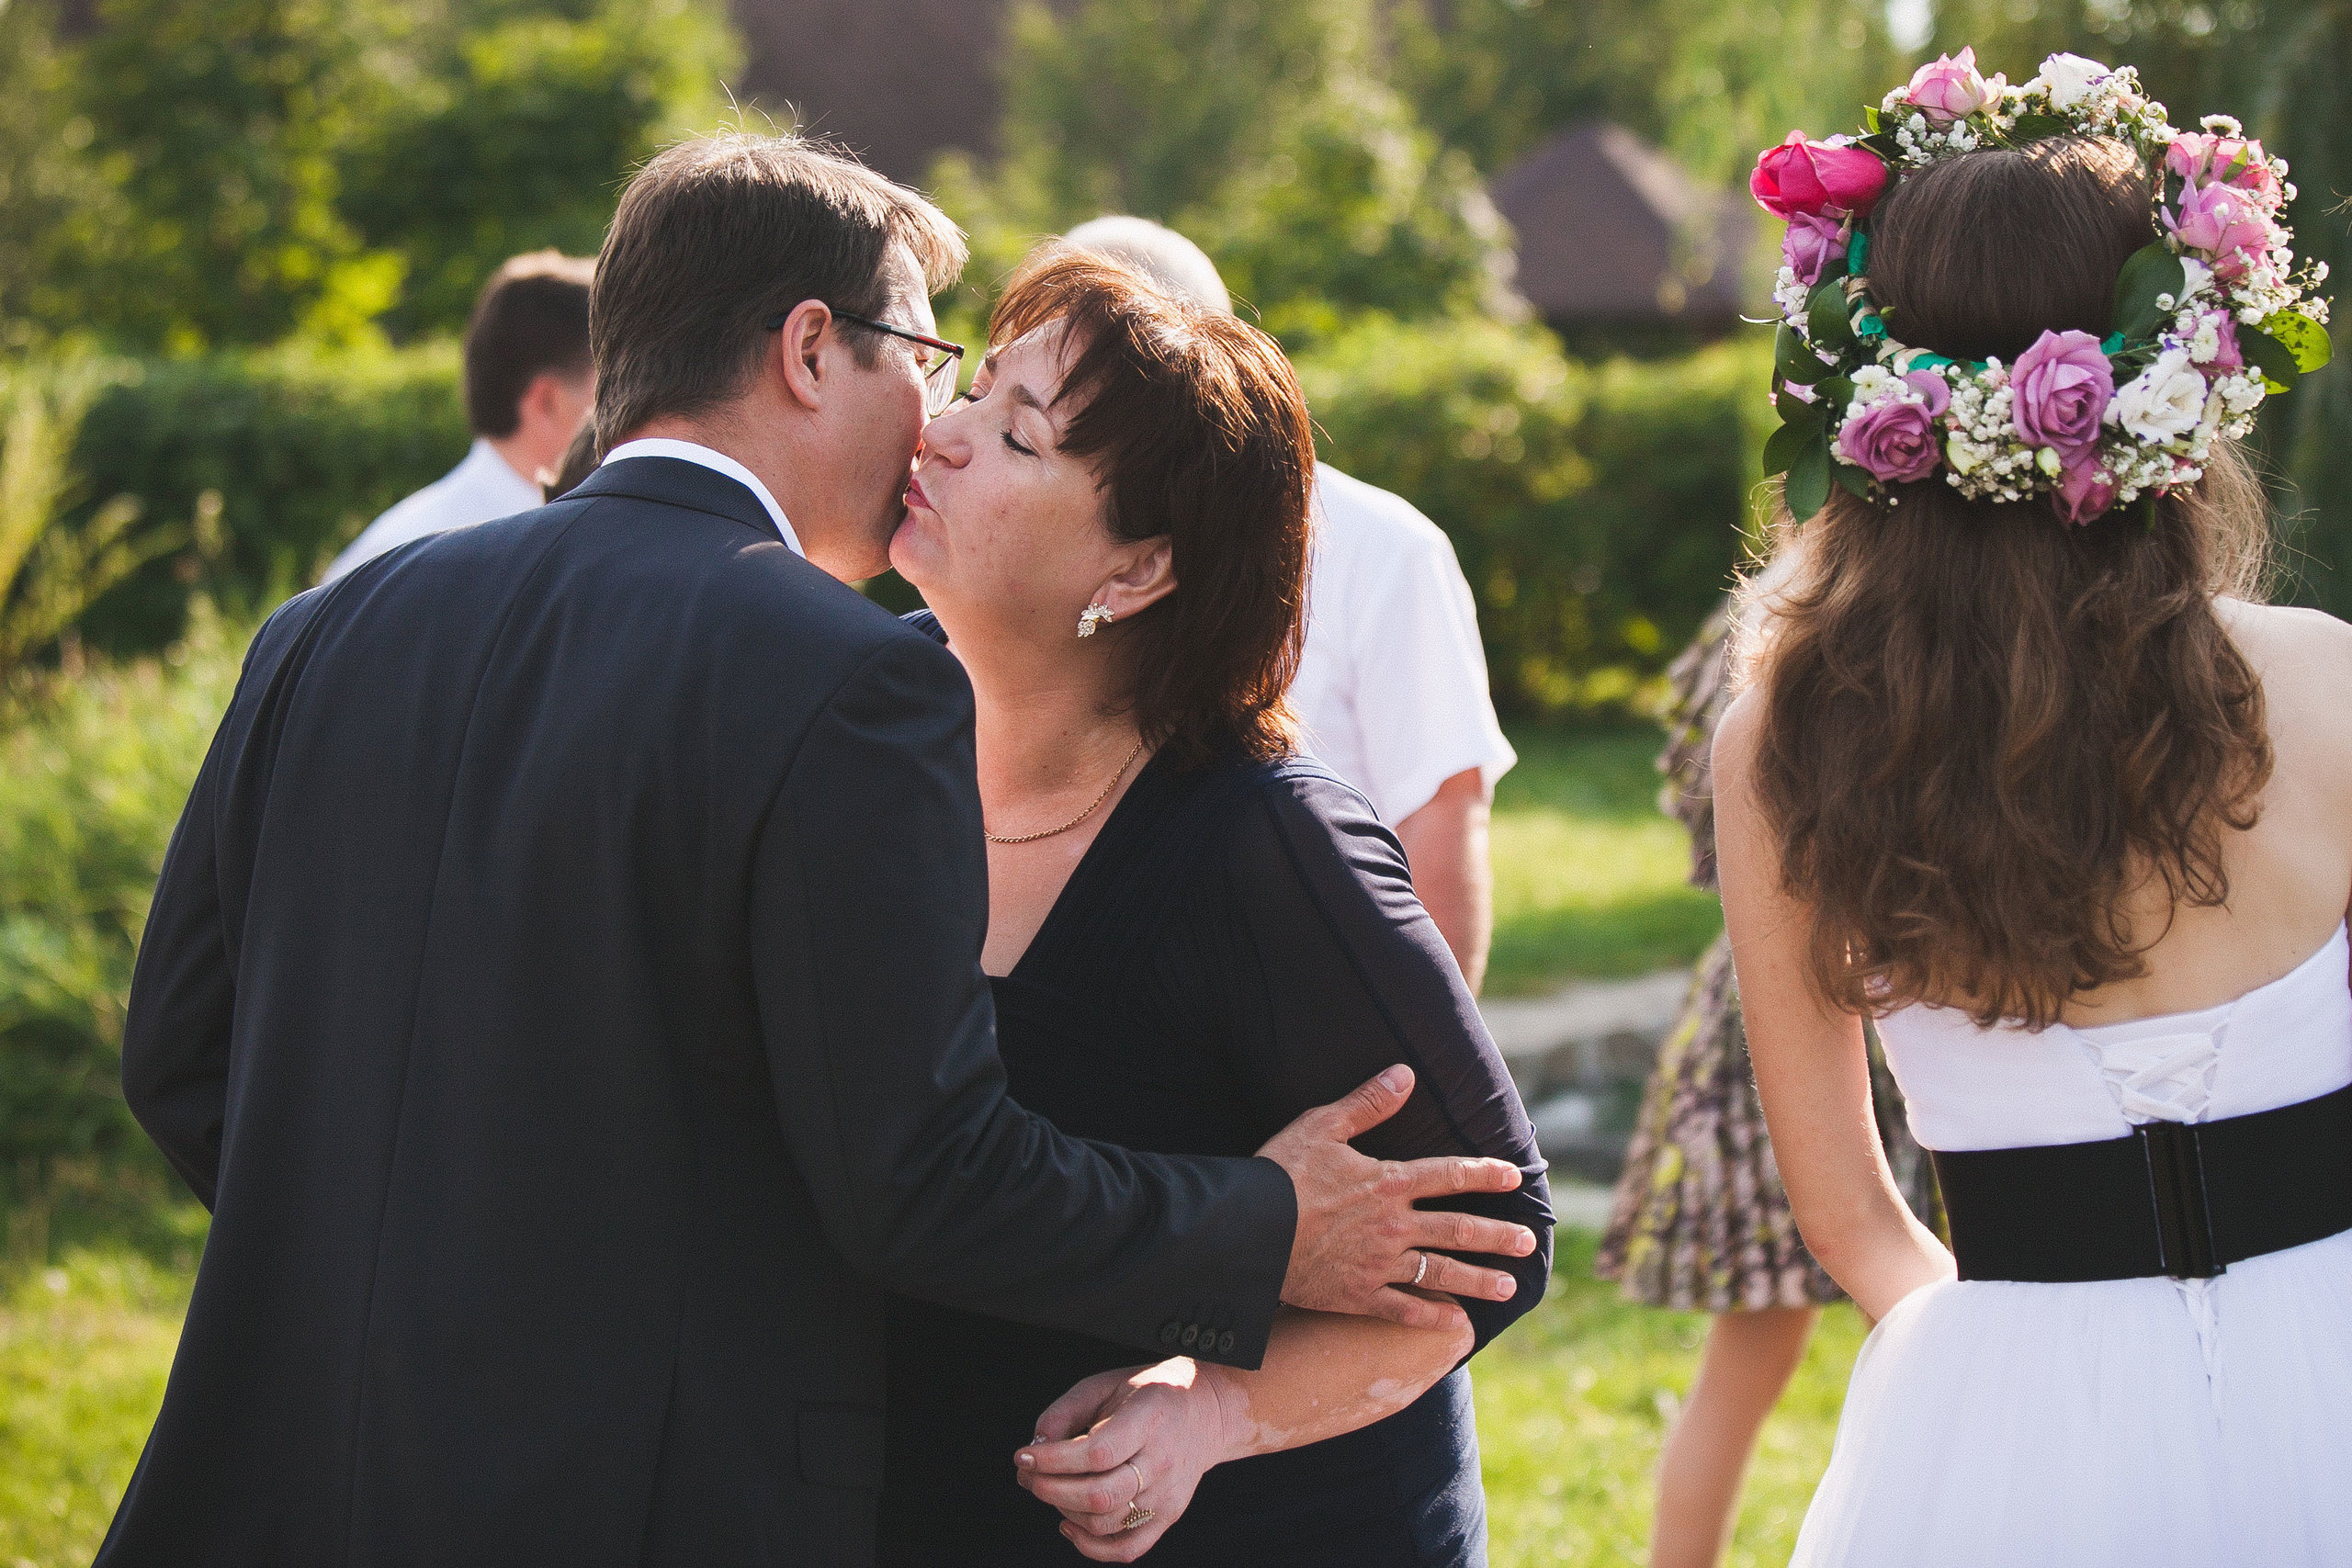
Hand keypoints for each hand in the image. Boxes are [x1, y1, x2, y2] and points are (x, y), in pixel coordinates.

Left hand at [1014, 1358, 1236, 1562]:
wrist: (1206, 1411)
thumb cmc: (1149, 1395)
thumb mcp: (1106, 1384)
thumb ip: (1066, 1410)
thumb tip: (1037, 1446)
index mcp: (1148, 1420)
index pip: (1097, 1453)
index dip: (1053, 1460)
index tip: (1024, 1455)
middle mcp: (1162, 1461)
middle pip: (1099, 1495)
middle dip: (1051, 1490)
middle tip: (1029, 1475)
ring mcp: (1168, 1494)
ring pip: (1107, 1523)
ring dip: (1065, 1512)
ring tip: (1050, 1490)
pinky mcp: (1169, 1516)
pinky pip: (1128, 1548)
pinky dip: (1091, 1547)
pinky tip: (1069, 1524)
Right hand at [1258, 1065, 1534, 1330]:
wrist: (1248, 1232)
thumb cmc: (1280, 1174)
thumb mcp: (1322, 1126)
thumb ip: (1367, 1103)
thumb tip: (1405, 1073)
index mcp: (1388, 1182)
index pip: (1449, 1175)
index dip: (1484, 1174)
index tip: (1514, 1177)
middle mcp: (1393, 1226)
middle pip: (1458, 1230)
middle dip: (1498, 1236)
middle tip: (1528, 1243)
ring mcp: (1379, 1264)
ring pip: (1441, 1273)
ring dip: (1479, 1280)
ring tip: (1508, 1288)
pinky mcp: (1357, 1295)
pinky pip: (1404, 1311)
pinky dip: (1432, 1318)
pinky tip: (1455, 1324)